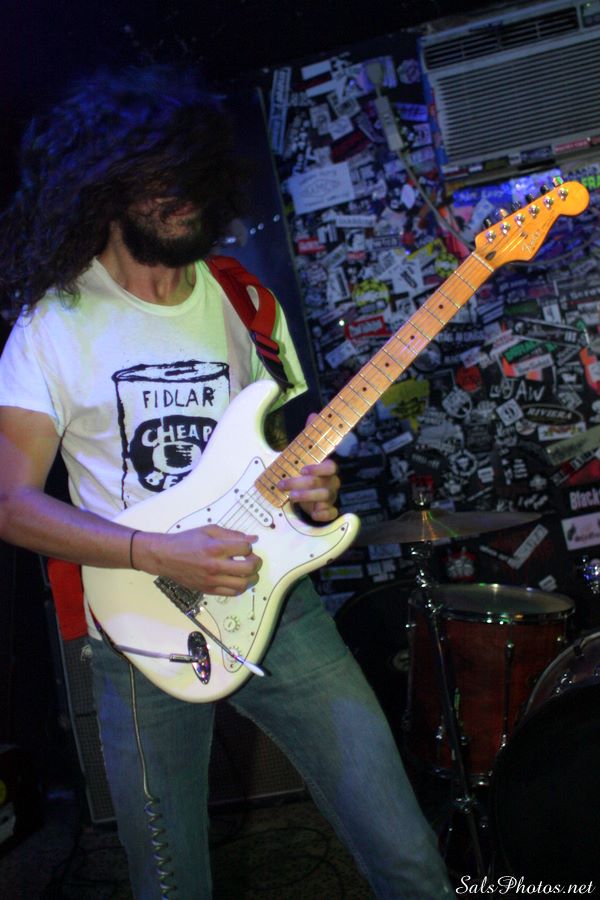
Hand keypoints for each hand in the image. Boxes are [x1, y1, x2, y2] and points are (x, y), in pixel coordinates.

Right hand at [139, 524, 260, 595]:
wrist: (165, 557)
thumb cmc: (186, 541)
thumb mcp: (209, 530)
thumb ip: (232, 534)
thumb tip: (253, 539)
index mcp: (215, 547)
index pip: (245, 549)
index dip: (249, 547)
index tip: (245, 547)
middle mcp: (215, 565)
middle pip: (248, 568)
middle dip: (256, 563)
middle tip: (253, 560)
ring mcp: (212, 580)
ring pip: (243, 584)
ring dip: (252, 578)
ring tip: (249, 572)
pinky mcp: (208, 590)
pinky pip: (232, 593)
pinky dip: (241, 587)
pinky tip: (239, 580)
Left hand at [277, 458, 339, 522]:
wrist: (318, 497)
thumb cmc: (310, 482)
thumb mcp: (306, 474)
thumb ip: (296, 470)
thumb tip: (280, 474)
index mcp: (329, 471)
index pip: (329, 467)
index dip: (316, 469)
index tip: (301, 471)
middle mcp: (332, 483)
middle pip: (319, 482)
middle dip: (301, 483)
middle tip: (284, 485)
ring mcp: (332, 497)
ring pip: (324, 495)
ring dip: (307, 495)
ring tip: (291, 496)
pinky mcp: (332, 510)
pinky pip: (331, 513)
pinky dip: (323, 514)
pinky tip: (314, 514)